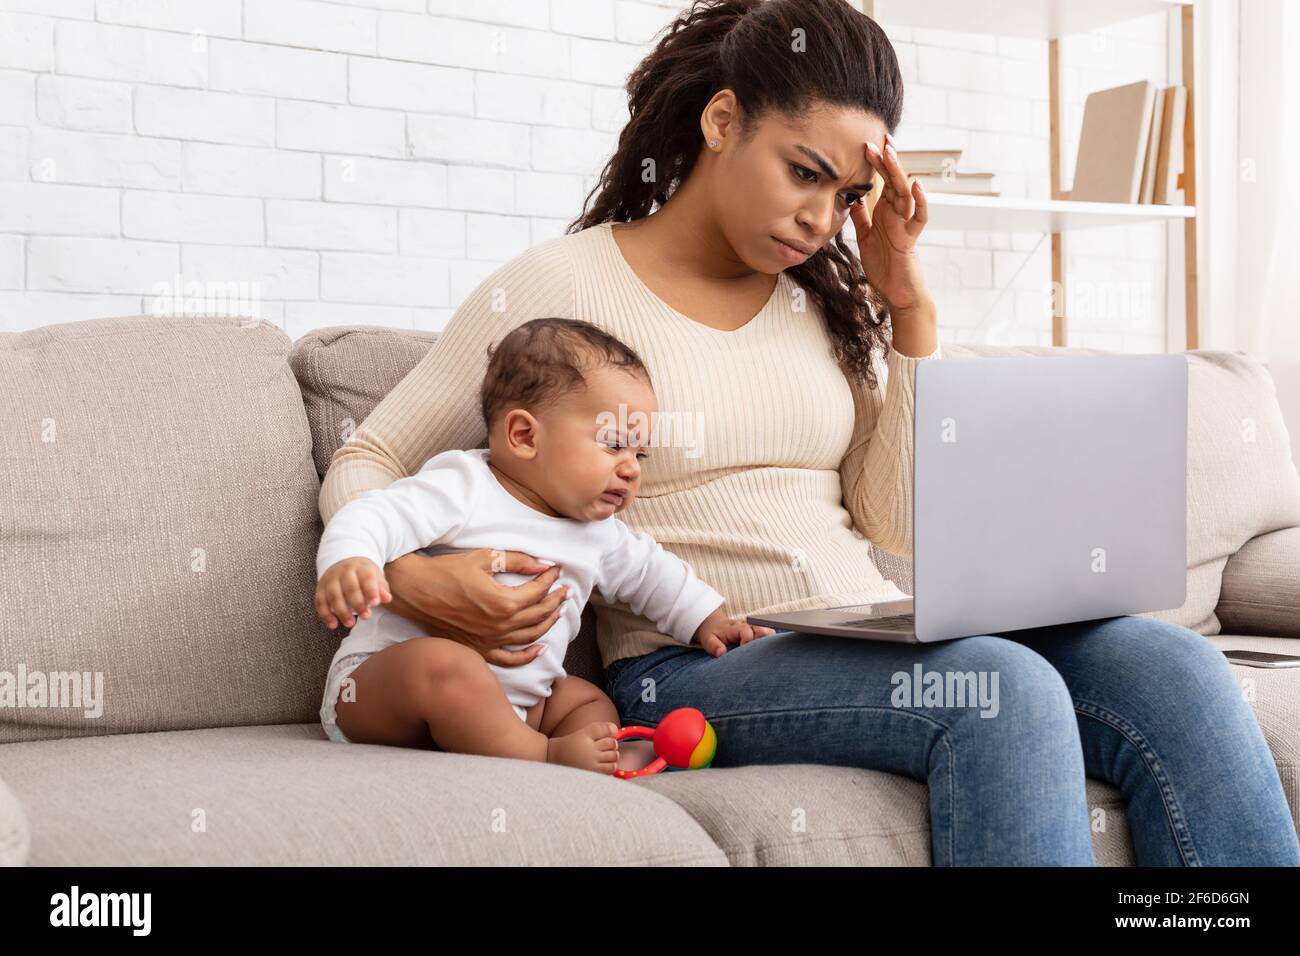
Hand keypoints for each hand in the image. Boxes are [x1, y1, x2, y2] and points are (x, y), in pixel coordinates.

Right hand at [315, 557, 390, 628]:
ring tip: (351, 623)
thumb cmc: (364, 574)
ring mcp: (331, 579)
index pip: (366, 578)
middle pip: (350, 588)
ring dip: (342, 611)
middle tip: (366, 616)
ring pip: (334, 595)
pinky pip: (320, 602)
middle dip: (358, 604)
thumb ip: (381, 588)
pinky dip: (325, 614)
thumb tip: (387, 599)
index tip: (375, 603)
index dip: (371, 591)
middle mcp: (344, 572)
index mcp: (361, 567)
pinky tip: (333, 625)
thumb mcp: (376, 577)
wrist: (344, 561)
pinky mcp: (320, 588)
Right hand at [383, 549, 569, 667]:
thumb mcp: (485, 558)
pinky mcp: (479, 649)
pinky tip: (541, 649)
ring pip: (530, 636)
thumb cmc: (447, 571)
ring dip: (548, 622)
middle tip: (564, 590)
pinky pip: (509, 660)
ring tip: (558, 609)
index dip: (550, 578)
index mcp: (504, 601)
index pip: (538, 590)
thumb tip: (544, 564)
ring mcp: (490, 641)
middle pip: (539, 614)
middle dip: (555, 600)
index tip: (556, 570)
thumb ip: (518, 561)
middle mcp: (500, 625)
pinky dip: (528, 656)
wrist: (415, 590)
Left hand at [692, 607, 776, 657]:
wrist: (715, 625)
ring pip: (768, 631)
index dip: (748, 640)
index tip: (744, 649)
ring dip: (770, 641)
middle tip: (762, 650)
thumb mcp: (708, 640)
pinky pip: (769, 635)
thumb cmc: (713, 635)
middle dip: (764, 639)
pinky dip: (772, 642)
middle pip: (762, 628)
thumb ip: (714, 646)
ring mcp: (754, 628)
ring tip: (769, 653)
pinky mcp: (759, 632)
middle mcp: (747, 626)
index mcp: (735, 628)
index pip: (745, 631)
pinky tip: (772, 653)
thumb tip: (721, 652)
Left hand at [851, 130, 930, 312]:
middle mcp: (897, 213)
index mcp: (885, 211)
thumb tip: (851, 197)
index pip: (882, 180)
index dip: (876, 163)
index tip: (867, 144)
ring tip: (891, 154)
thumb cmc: (883, 265)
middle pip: (894, 181)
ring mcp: (905, 224)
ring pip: (905, 193)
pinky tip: (916, 185)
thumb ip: (860, 216)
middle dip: (885, 161)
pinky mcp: (911, 239)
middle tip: (877, 140)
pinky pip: (919, 218)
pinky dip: (920, 201)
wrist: (894, 292)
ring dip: (898, 173)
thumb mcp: (864, 236)